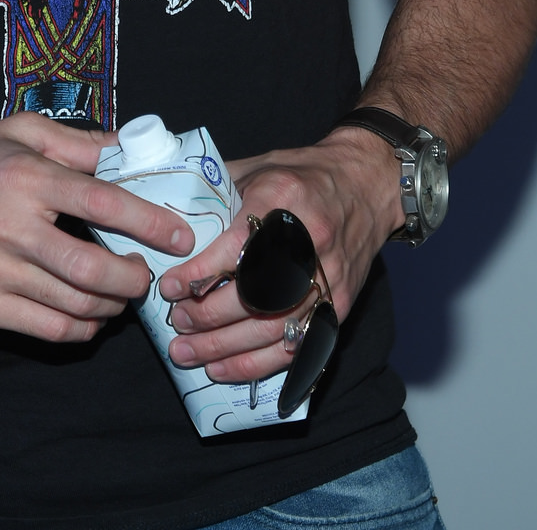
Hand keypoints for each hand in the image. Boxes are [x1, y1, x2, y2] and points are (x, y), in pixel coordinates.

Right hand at [0, 115, 197, 343]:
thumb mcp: (15, 131)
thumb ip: (75, 140)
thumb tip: (128, 146)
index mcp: (27, 177)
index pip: (104, 203)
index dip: (150, 223)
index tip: (180, 236)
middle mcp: (13, 227)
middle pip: (95, 272)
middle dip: (136, 280)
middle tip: (148, 275)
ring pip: (75, 308)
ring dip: (112, 308)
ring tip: (121, 294)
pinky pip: (46, 331)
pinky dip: (80, 331)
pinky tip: (89, 318)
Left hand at [157, 127, 403, 385]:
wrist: (366, 185)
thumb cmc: (303, 174)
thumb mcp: (259, 168)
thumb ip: (218, 193)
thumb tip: (170, 218)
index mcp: (283, 201)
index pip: (236, 248)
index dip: (200, 273)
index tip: (171, 287)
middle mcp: (309, 244)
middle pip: (253, 296)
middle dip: (207, 316)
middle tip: (177, 322)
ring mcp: (328, 281)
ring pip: (271, 330)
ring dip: (223, 349)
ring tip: (187, 352)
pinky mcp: (339, 307)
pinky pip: (295, 348)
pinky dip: (256, 365)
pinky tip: (223, 369)